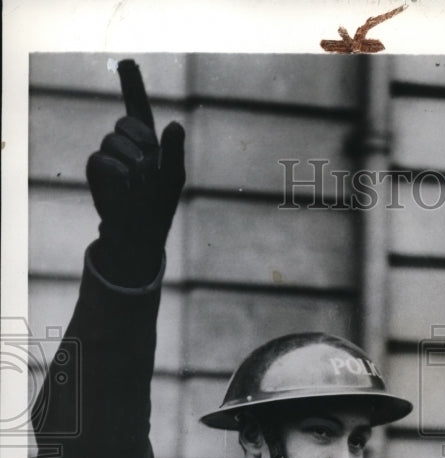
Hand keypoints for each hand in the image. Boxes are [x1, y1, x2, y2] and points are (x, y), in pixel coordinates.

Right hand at [87, 59, 184, 286]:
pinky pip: (101, 159)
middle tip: (149, 168)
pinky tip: (125, 185)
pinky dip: (116, 172)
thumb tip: (175, 124)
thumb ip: (175, 150)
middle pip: (127, 123)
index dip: (132, 86)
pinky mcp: (96, 171)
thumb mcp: (173, 178)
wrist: (139, 235)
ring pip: (113, 140)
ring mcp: (109, 156)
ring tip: (137, 183)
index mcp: (148, 144)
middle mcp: (126, 145)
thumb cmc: (159, 207)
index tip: (126, 63)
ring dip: (130, 161)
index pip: (138, 108)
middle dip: (141, 142)